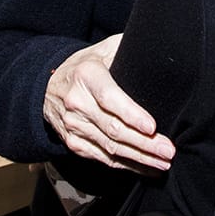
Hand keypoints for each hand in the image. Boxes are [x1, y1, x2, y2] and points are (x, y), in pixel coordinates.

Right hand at [43, 35, 175, 170]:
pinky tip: (146, 168)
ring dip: (139, 158)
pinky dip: (126, 165)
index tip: (151, 127)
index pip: (109, 98)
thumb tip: (159, 47)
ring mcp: (73, 126)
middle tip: (167, 150)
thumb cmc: (85, 66)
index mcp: (86, 76)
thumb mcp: (103, 49)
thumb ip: (128, 48)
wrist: (46, 87)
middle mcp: (77, 102)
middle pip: (113, 129)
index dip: (131, 114)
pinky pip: (103, 158)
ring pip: (110, 148)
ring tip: (163, 162)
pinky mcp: (73, 143)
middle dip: (144, 143)